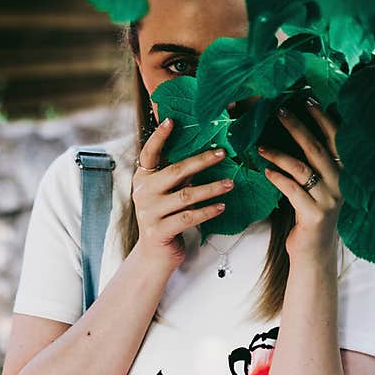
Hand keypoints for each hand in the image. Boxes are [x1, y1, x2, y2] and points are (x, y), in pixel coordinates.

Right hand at [131, 118, 234, 270]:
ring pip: (186, 196)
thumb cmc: (166, 216)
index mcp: (144, 178)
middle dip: (202, 160)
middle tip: (223, 153)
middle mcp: (144, 193)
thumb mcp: (166, 192)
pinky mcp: (160, 230)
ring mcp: (150, 212)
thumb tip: (206, 152)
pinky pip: (189, 217)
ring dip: (211, 188)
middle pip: (176, 171)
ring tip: (230, 183)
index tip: (172, 121)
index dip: (159, 137)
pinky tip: (222, 206)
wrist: (154, 254)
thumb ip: (177, 175)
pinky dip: (207, 211)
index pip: (149, 153)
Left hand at [256, 97, 343, 264]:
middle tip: (279, 111)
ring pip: (302, 168)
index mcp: (343, 172)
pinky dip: (277, 178)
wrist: (314, 253)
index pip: (335, 138)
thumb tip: (292, 128)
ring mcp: (330, 200)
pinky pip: (293, 190)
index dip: (321, 118)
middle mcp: (341, 184)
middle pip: (317, 148)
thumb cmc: (310, 214)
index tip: (306, 99)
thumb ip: (311, 162)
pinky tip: (265, 171)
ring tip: (260, 146)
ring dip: (279, 154)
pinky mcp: (314, 215)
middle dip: (297, 127)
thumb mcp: (316, 186)